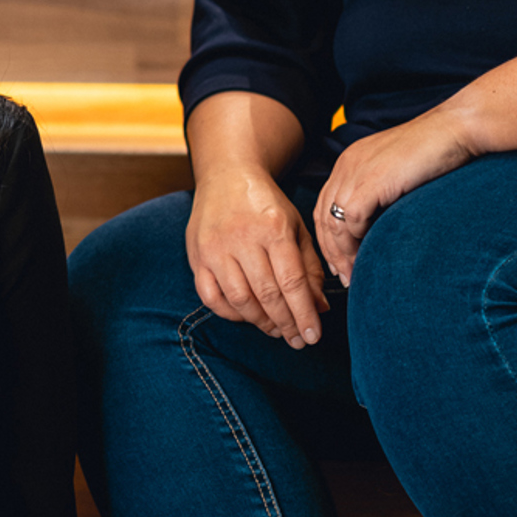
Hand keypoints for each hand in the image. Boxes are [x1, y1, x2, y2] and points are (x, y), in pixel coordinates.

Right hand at [185, 164, 328, 348]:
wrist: (227, 176)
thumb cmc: (266, 204)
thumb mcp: (296, 227)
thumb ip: (310, 267)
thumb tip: (319, 308)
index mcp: (274, 227)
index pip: (292, 282)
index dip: (304, 314)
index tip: (313, 336)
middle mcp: (242, 237)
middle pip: (267, 294)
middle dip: (286, 324)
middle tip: (298, 340)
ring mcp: (215, 248)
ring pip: (239, 300)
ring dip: (260, 322)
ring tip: (276, 330)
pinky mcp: (196, 256)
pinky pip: (210, 297)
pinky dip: (230, 313)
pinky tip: (247, 316)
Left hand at [315, 106, 475, 284]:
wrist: (457, 129)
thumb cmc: (438, 151)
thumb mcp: (399, 173)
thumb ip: (383, 194)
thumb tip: (378, 228)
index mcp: (350, 161)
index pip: (326, 205)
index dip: (330, 236)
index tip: (340, 260)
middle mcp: (346, 165)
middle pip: (323, 216)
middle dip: (331, 251)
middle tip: (344, 276)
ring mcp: (355, 172)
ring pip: (333, 223)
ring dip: (342, 254)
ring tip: (354, 275)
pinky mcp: (369, 183)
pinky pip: (350, 221)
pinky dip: (355, 243)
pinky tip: (366, 257)